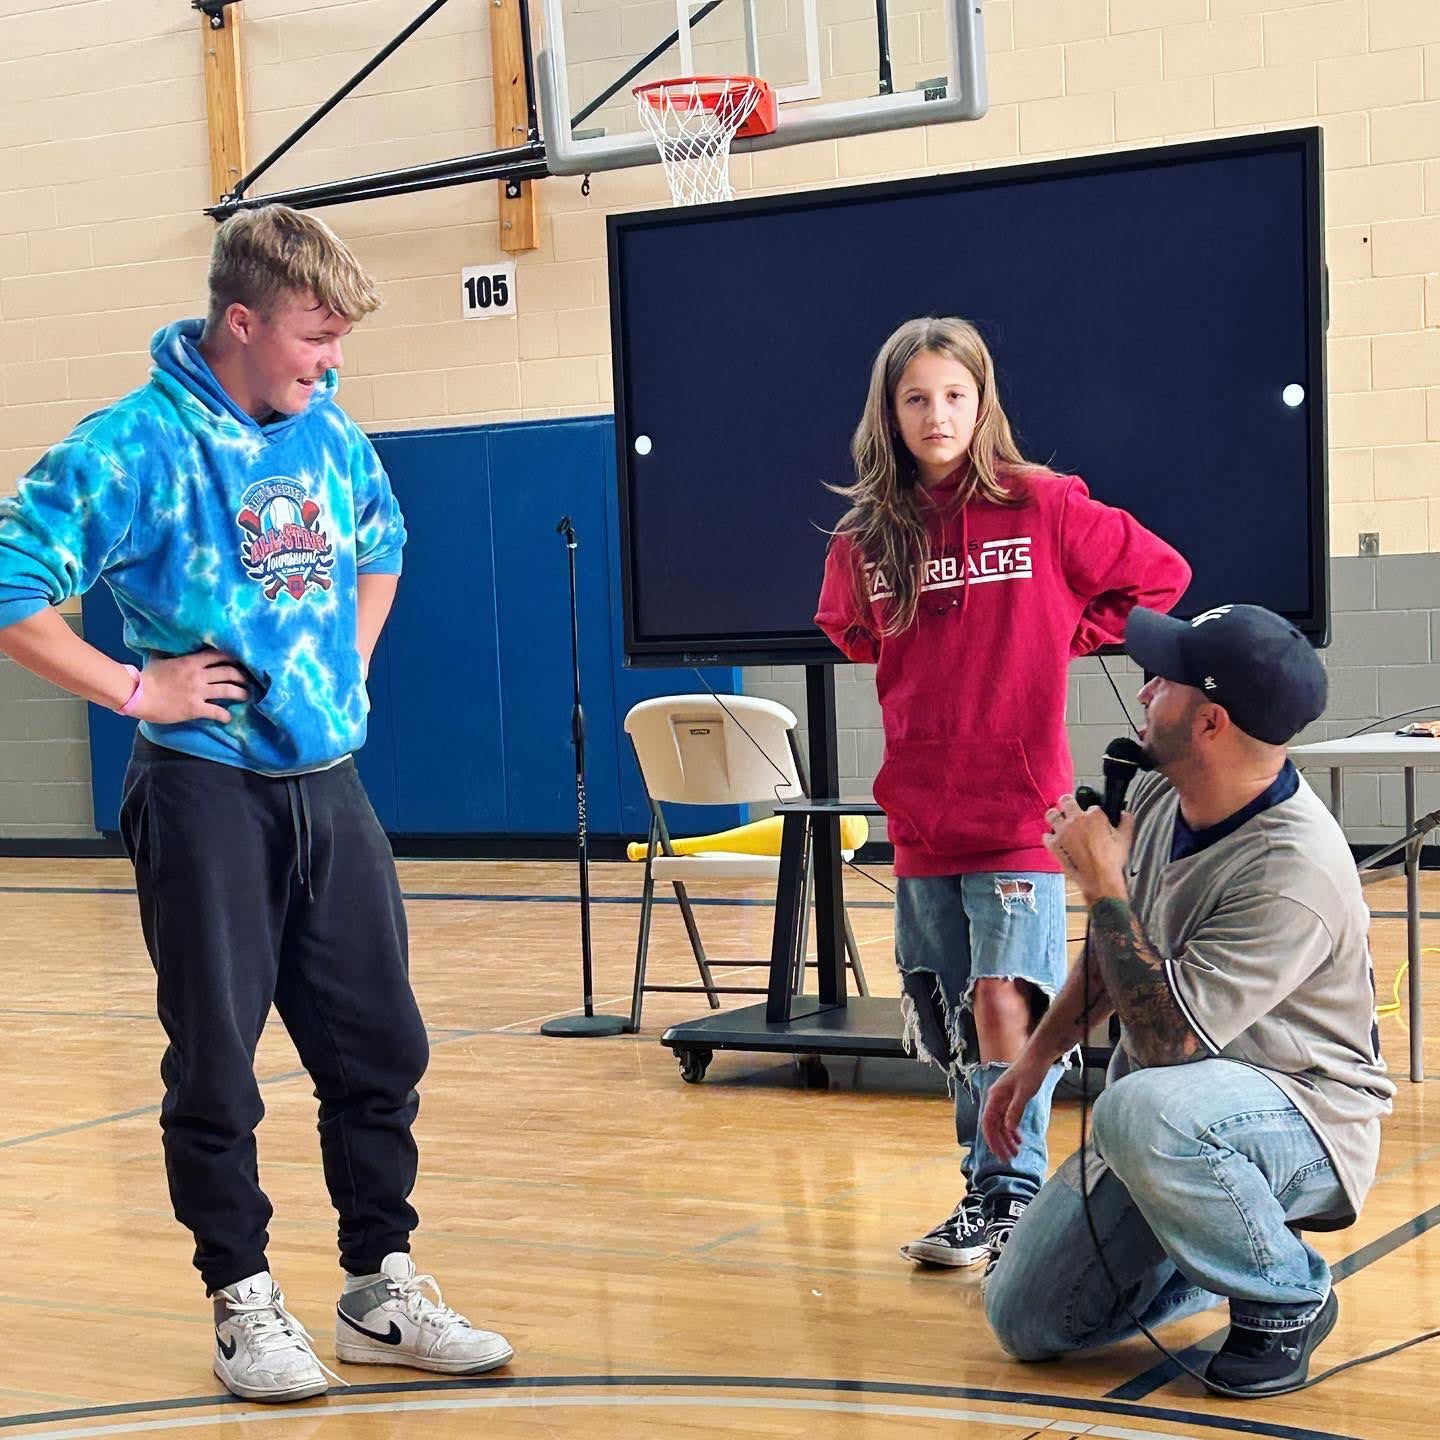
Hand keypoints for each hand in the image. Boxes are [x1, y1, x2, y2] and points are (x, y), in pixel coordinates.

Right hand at [134, 648, 250, 724]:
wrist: (138, 696)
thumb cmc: (147, 677)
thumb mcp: (160, 659)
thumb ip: (170, 652)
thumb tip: (169, 643)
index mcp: (191, 661)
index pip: (218, 655)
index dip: (232, 657)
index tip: (240, 661)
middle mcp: (199, 675)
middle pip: (229, 672)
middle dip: (241, 676)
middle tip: (247, 680)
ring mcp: (198, 692)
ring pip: (228, 690)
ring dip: (240, 693)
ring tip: (246, 695)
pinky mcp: (195, 708)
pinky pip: (217, 711)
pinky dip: (225, 715)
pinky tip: (228, 718)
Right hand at [981, 1055, 1048, 1163]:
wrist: (1038, 1058)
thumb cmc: (1030, 1072)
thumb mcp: (1024, 1092)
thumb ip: (1015, 1110)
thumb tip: (1007, 1128)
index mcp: (994, 1097)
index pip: (987, 1123)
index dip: (991, 1140)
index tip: (998, 1154)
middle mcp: (996, 1100)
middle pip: (993, 1126)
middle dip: (1000, 1144)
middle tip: (1008, 1160)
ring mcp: (1003, 1100)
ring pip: (1001, 1125)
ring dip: (1007, 1140)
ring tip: (1015, 1154)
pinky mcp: (1011, 1100)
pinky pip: (1009, 1119)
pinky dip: (1013, 1131)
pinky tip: (1019, 1140)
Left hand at [1042, 793, 1133, 904]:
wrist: (1099, 879)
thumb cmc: (1112, 860)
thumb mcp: (1125, 839)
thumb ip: (1126, 822)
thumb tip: (1125, 814)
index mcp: (1094, 816)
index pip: (1092, 806)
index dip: (1094, 812)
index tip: (1094, 818)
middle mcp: (1075, 820)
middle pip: (1066, 801)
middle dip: (1068, 801)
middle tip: (1069, 805)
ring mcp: (1062, 832)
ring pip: (1052, 814)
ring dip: (1055, 815)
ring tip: (1058, 818)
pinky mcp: (1054, 844)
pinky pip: (1046, 836)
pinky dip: (1050, 837)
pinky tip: (1054, 839)